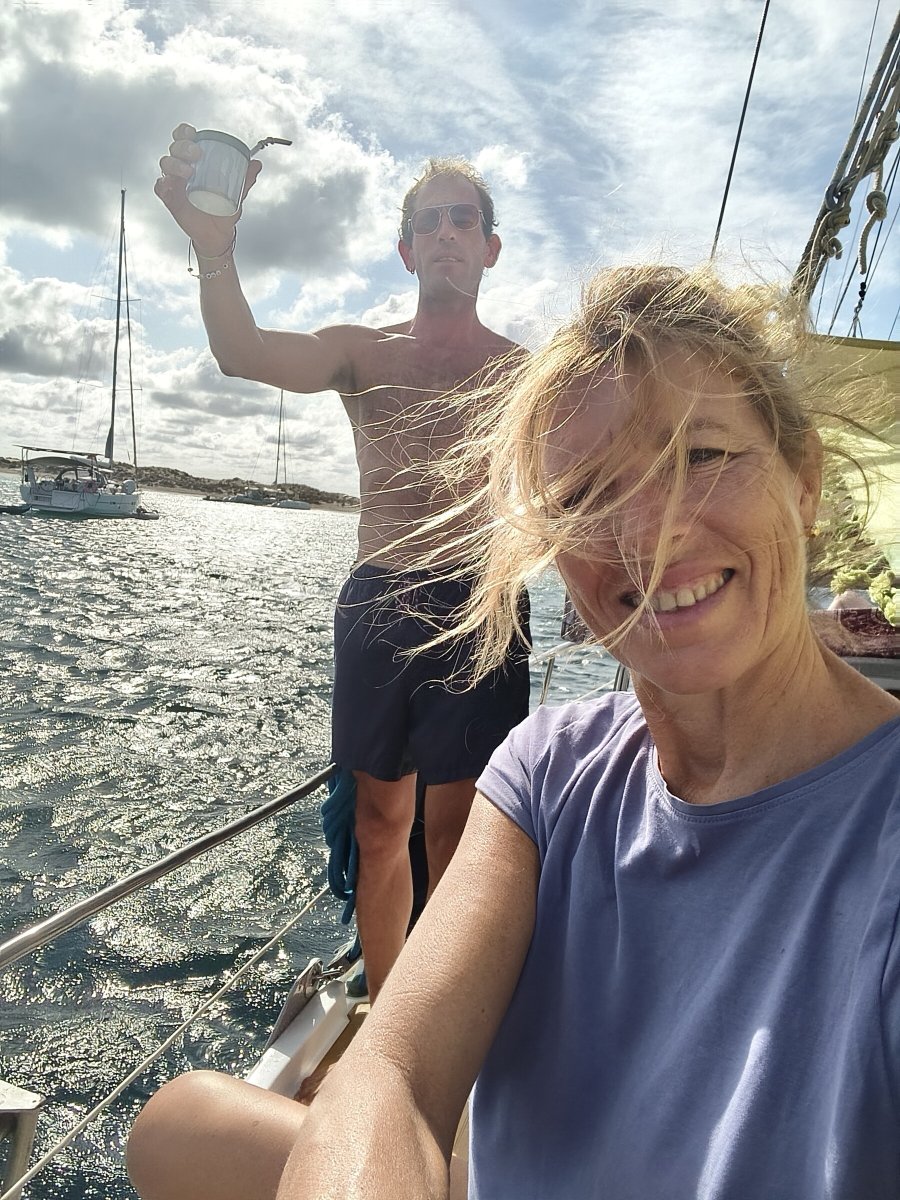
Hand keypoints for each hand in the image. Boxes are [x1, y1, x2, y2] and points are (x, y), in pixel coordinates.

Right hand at [154, 123, 261, 257]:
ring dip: (175, 164)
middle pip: (175, 148)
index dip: (184, 132)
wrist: (218, 234)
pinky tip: (170, 185)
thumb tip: (256, 164)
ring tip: (188, 172)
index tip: (193, 134)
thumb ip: (245, 179)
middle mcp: (183, 168)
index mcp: (196, 161)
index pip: (185, 139)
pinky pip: (160, 187)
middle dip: (183, 146)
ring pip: (166, 164)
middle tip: (196, 154)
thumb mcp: (237, 193)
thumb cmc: (223, 210)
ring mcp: (175, 183)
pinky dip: (163, 184)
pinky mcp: (170, 198)